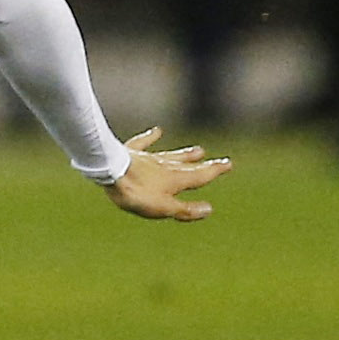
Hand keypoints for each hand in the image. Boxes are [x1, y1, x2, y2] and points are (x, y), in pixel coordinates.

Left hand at [104, 127, 230, 220]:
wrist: (110, 172)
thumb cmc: (137, 193)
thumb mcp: (164, 207)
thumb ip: (185, 209)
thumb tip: (208, 209)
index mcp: (176, 179)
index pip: (200, 175)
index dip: (214, 171)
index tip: (228, 163)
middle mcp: (165, 166)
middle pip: (188, 165)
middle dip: (204, 164)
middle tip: (219, 161)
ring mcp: (148, 158)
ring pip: (170, 155)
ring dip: (184, 154)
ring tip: (198, 150)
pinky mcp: (131, 153)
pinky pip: (143, 143)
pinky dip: (151, 137)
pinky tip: (157, 130)